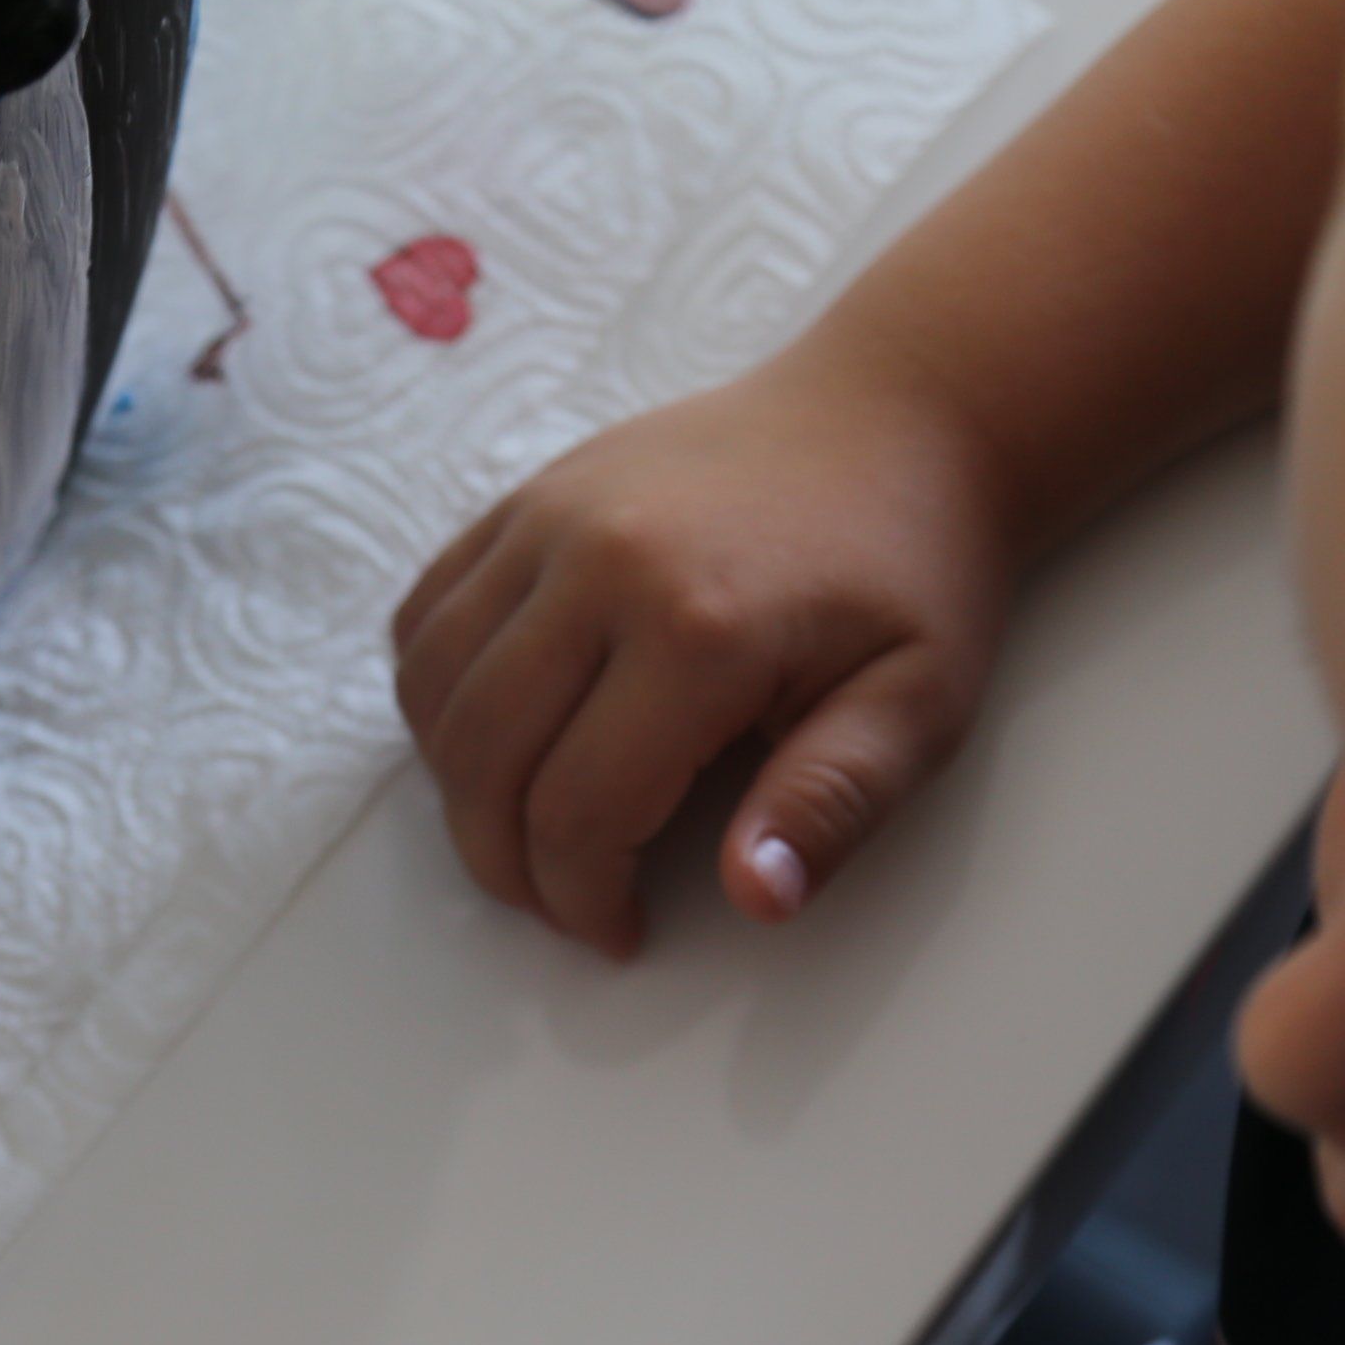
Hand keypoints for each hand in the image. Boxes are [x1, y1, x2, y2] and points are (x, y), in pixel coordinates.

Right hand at [391, 335, 1017, 956]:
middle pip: (484, 761)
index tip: (620, 931)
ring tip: (528, 827)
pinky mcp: (526, 497)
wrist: (896, 413)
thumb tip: (756, 898)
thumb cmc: (913, 569)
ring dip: (459, 788)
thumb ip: (832, 803)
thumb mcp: (918, 702)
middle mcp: (600, 563)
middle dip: (507, 864)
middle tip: (563, 900)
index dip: (583, 901)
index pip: (579, 813)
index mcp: (701, 627)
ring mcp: (549, 518)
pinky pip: (425, 617)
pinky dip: (437, 697)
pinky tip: (500, 737)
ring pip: (434, 692)